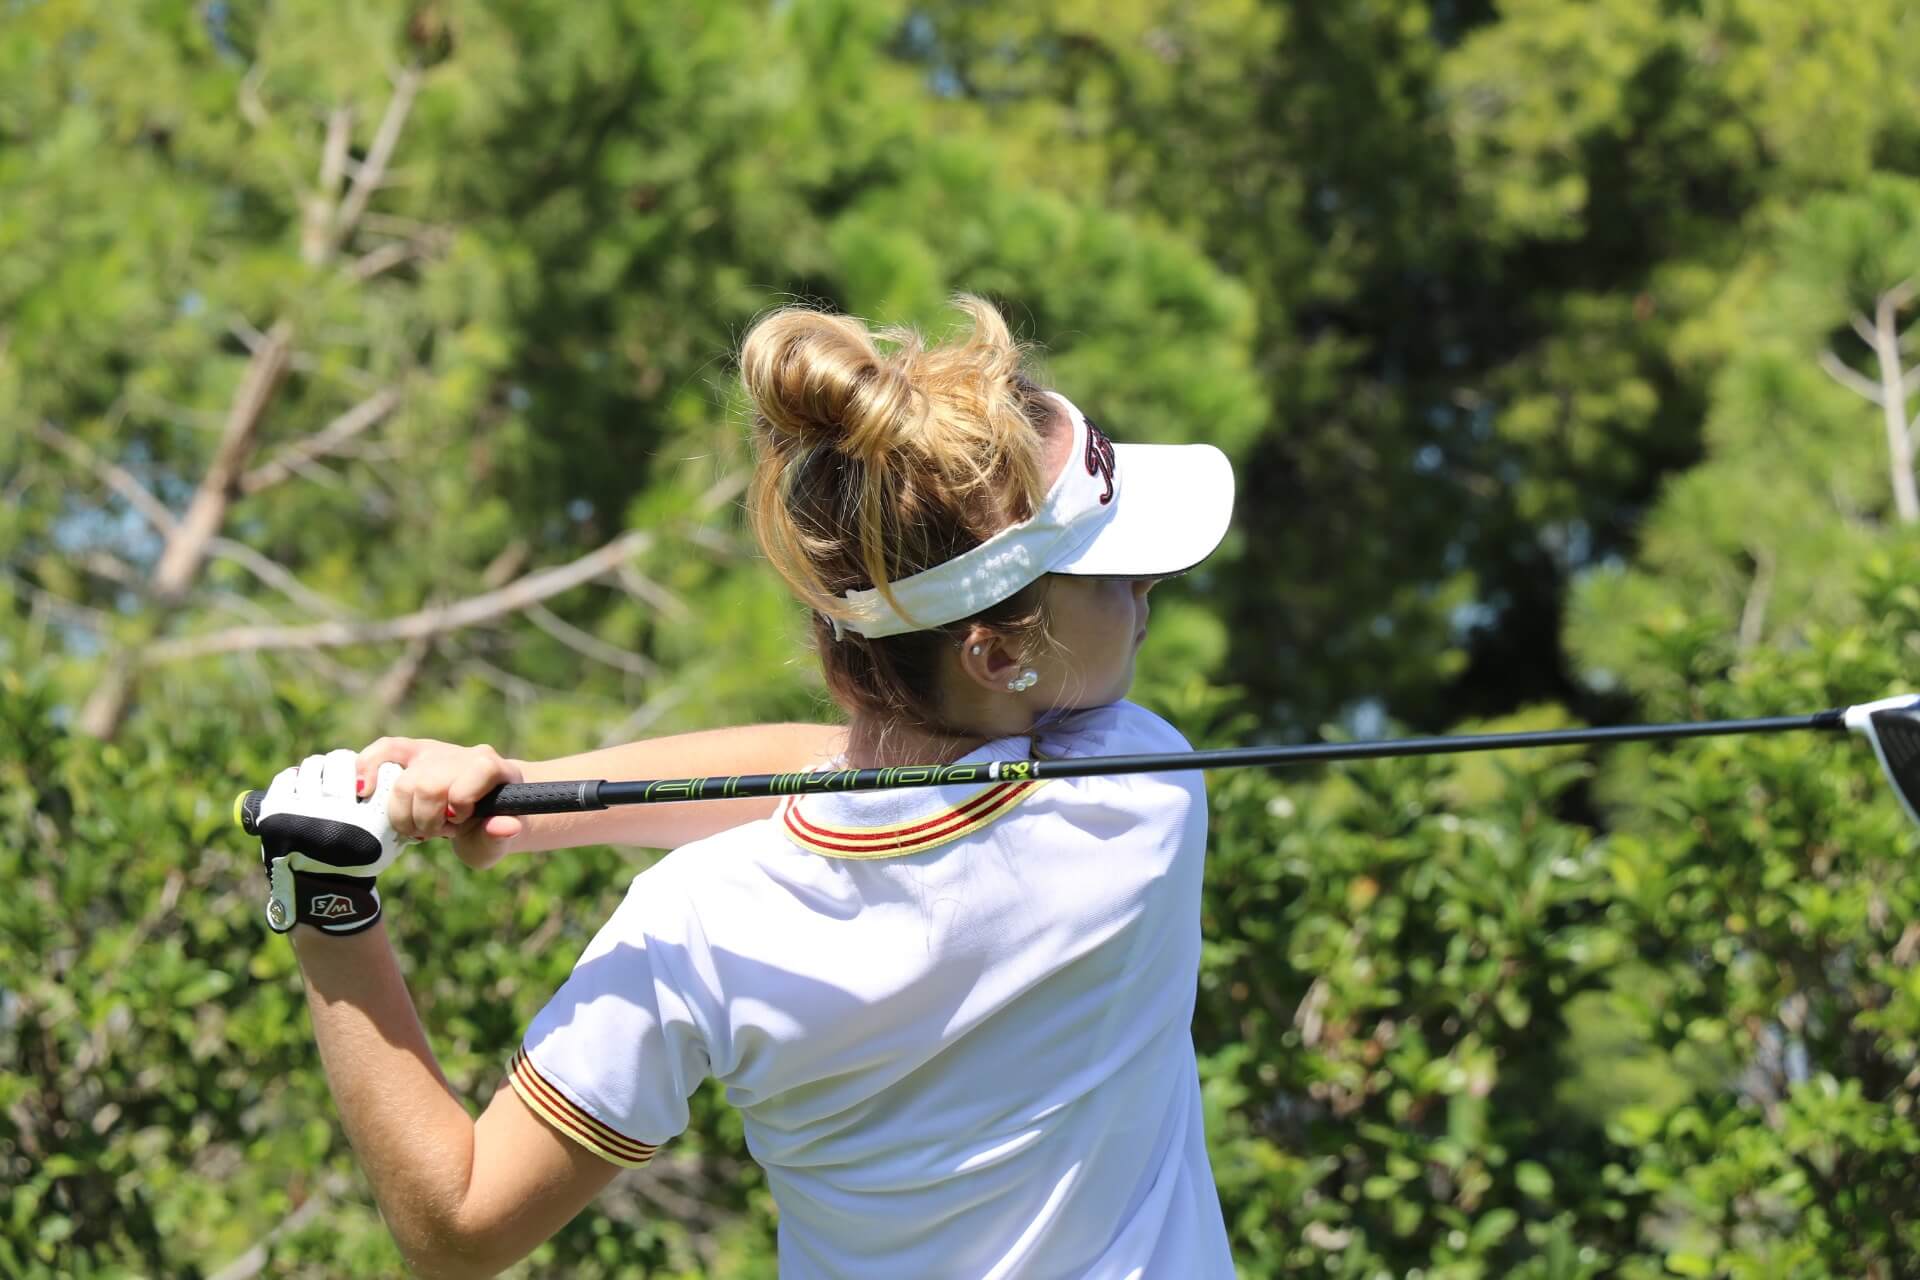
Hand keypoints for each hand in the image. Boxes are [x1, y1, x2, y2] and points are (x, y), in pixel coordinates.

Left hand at [257, 751, 407, 934]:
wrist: (318, 893)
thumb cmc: (359, 861)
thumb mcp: (390, 842)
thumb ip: (399, 811)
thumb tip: (403, 773)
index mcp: (370, 825)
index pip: (384, 770)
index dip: (381, 770)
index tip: (376, 778)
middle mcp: (337, 817)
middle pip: (343, 760)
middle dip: (347, 765)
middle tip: (346, 775)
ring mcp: (303, 813)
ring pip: (315, 765)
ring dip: (321, 770)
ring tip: (323, 782)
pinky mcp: (276, 813)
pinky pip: (287, 777)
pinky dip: (295, 779)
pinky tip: (302, 789)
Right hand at [355, 736, 526, 870]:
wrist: (483, 814)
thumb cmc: (488, 830)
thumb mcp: (498, 841)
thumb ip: (499, 836)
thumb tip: (506, 827)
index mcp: (493, 768)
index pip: (474, 773)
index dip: (462, 805)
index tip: (462, 822)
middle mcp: (463, 755)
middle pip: (428, 785)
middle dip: (428, 819)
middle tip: (440, 831)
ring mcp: (436, 751)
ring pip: (403, 783)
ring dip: (405, 816)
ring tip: (421, 827)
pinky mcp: (412, 753)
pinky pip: (385, 748)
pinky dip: (369, 768)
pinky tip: (364, 791)